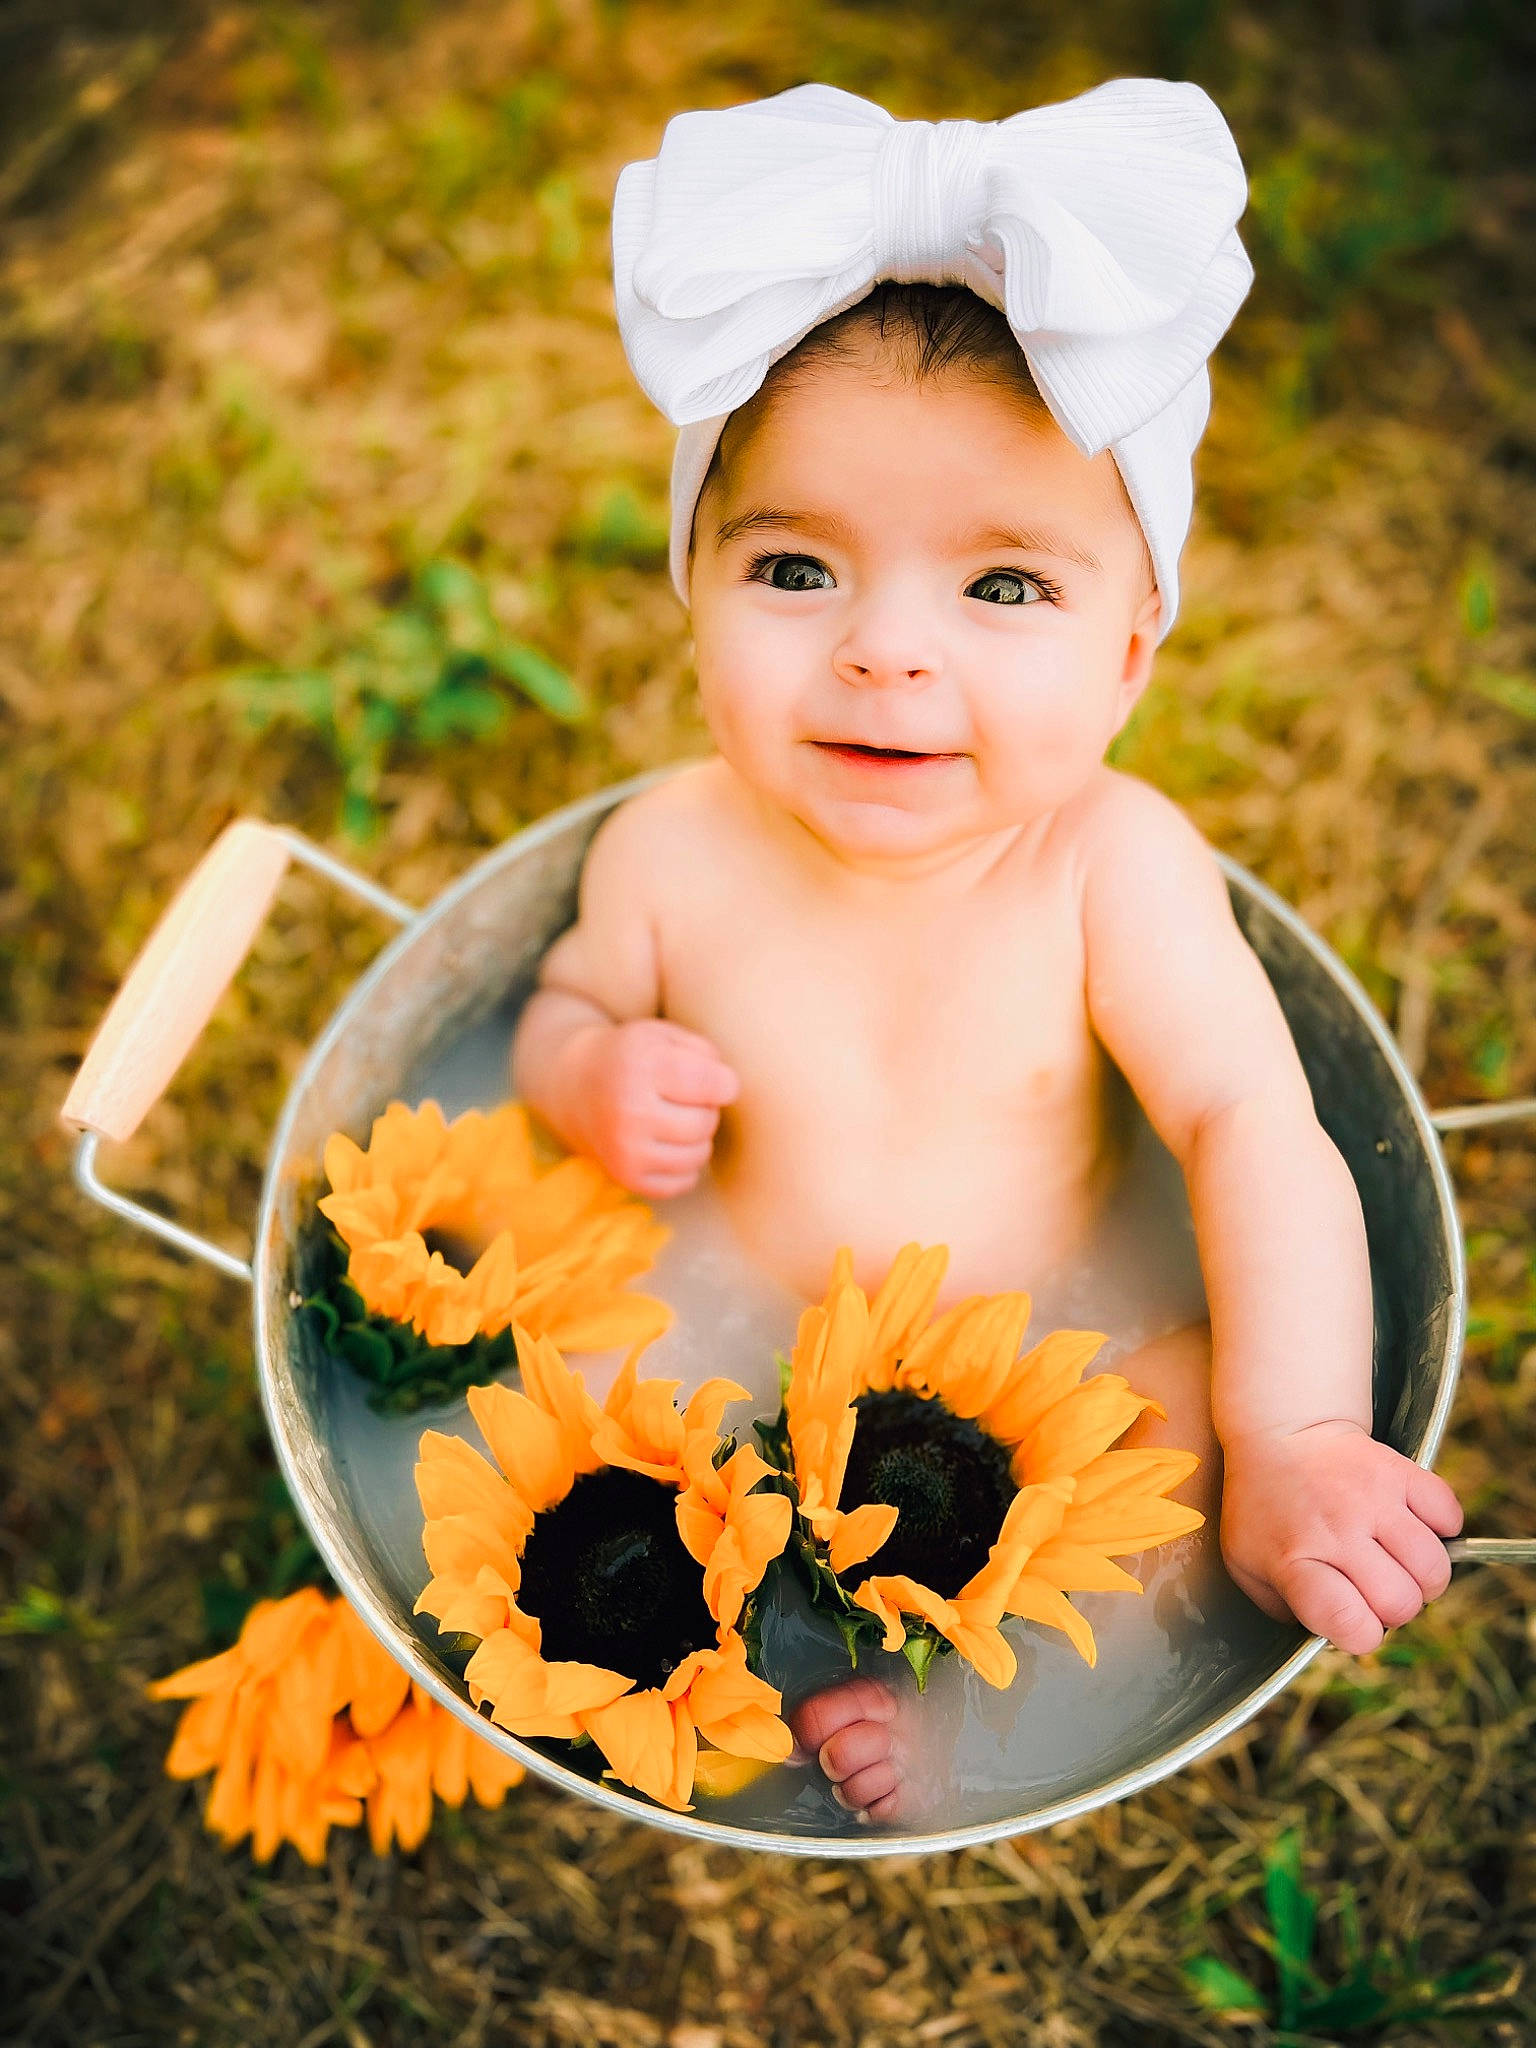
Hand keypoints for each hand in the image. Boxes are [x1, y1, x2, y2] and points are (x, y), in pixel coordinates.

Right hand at [566, 1018, 738, 1198]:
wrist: (575, 1087)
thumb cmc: (632, 1057)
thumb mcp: (662, 1035)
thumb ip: (704, 1052)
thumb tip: (728, 1089)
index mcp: (641, 1065)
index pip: (713, 1084)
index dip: (725, 1083)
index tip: (716, 1081)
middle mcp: (629, 1110)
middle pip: (706, 1121)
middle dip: (706, 1109)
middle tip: (684, 1100)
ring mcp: (625, 1148)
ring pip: (700, 1154)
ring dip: (697, 1138)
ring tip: (675, 1120)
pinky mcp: (626, 1176)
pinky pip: (684, 1182)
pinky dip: (684, 1165)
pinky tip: (666, 1144)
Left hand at [1220, 1420, 1462, 1653]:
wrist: (1278, 1432)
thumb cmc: (1263, 1507)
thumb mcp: (1246, 1563)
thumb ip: (1282, 1608)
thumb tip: (1330, 1634)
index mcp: (1293, 1559)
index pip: (1346, 1620)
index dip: (1360, 1636)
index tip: (1352, 1620)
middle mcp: (1335, 1529)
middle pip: (1400, 1602)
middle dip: (1393, 1609)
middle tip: (1373, 1588)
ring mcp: (1371, 1499)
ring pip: (1432, 1568)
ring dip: (1423, 1578)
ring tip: (1397, 1564)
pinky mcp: (1399, 1471)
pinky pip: (1448, 1516)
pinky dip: (1441, 1530)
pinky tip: (1412, 1528)